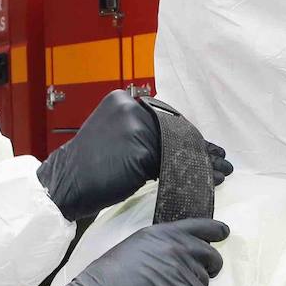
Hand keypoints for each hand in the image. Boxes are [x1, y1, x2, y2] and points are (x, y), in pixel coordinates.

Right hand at [37, 91, 232, 221]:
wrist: (63, 184)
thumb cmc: (90, 169)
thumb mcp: (116, 139)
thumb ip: (144, 134)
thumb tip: (182, 144)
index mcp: (123, 100)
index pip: (168, 118)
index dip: (191, 137)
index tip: (211, 150)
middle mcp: (130, 107)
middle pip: (176, 130)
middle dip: (201, 149)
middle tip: (222, 162)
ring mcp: (134, 126)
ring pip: (177, 147)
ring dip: (202, 163)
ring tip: (221, 174)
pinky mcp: (138, 149)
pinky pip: (171, 164)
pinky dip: (190, 174)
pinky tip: (205, 182)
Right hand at [54, 218, 229, 285]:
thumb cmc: (105, 282)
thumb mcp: (131, 251)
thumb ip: (156, 250)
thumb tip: (170, 260)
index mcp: (160, 234)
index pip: (198, 226)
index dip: (215, 230)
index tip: (224, 232)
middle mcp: (177, 247)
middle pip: (210, 254)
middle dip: (210, 266)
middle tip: (203, 277)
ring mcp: (185, 270)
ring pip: (207, 281)